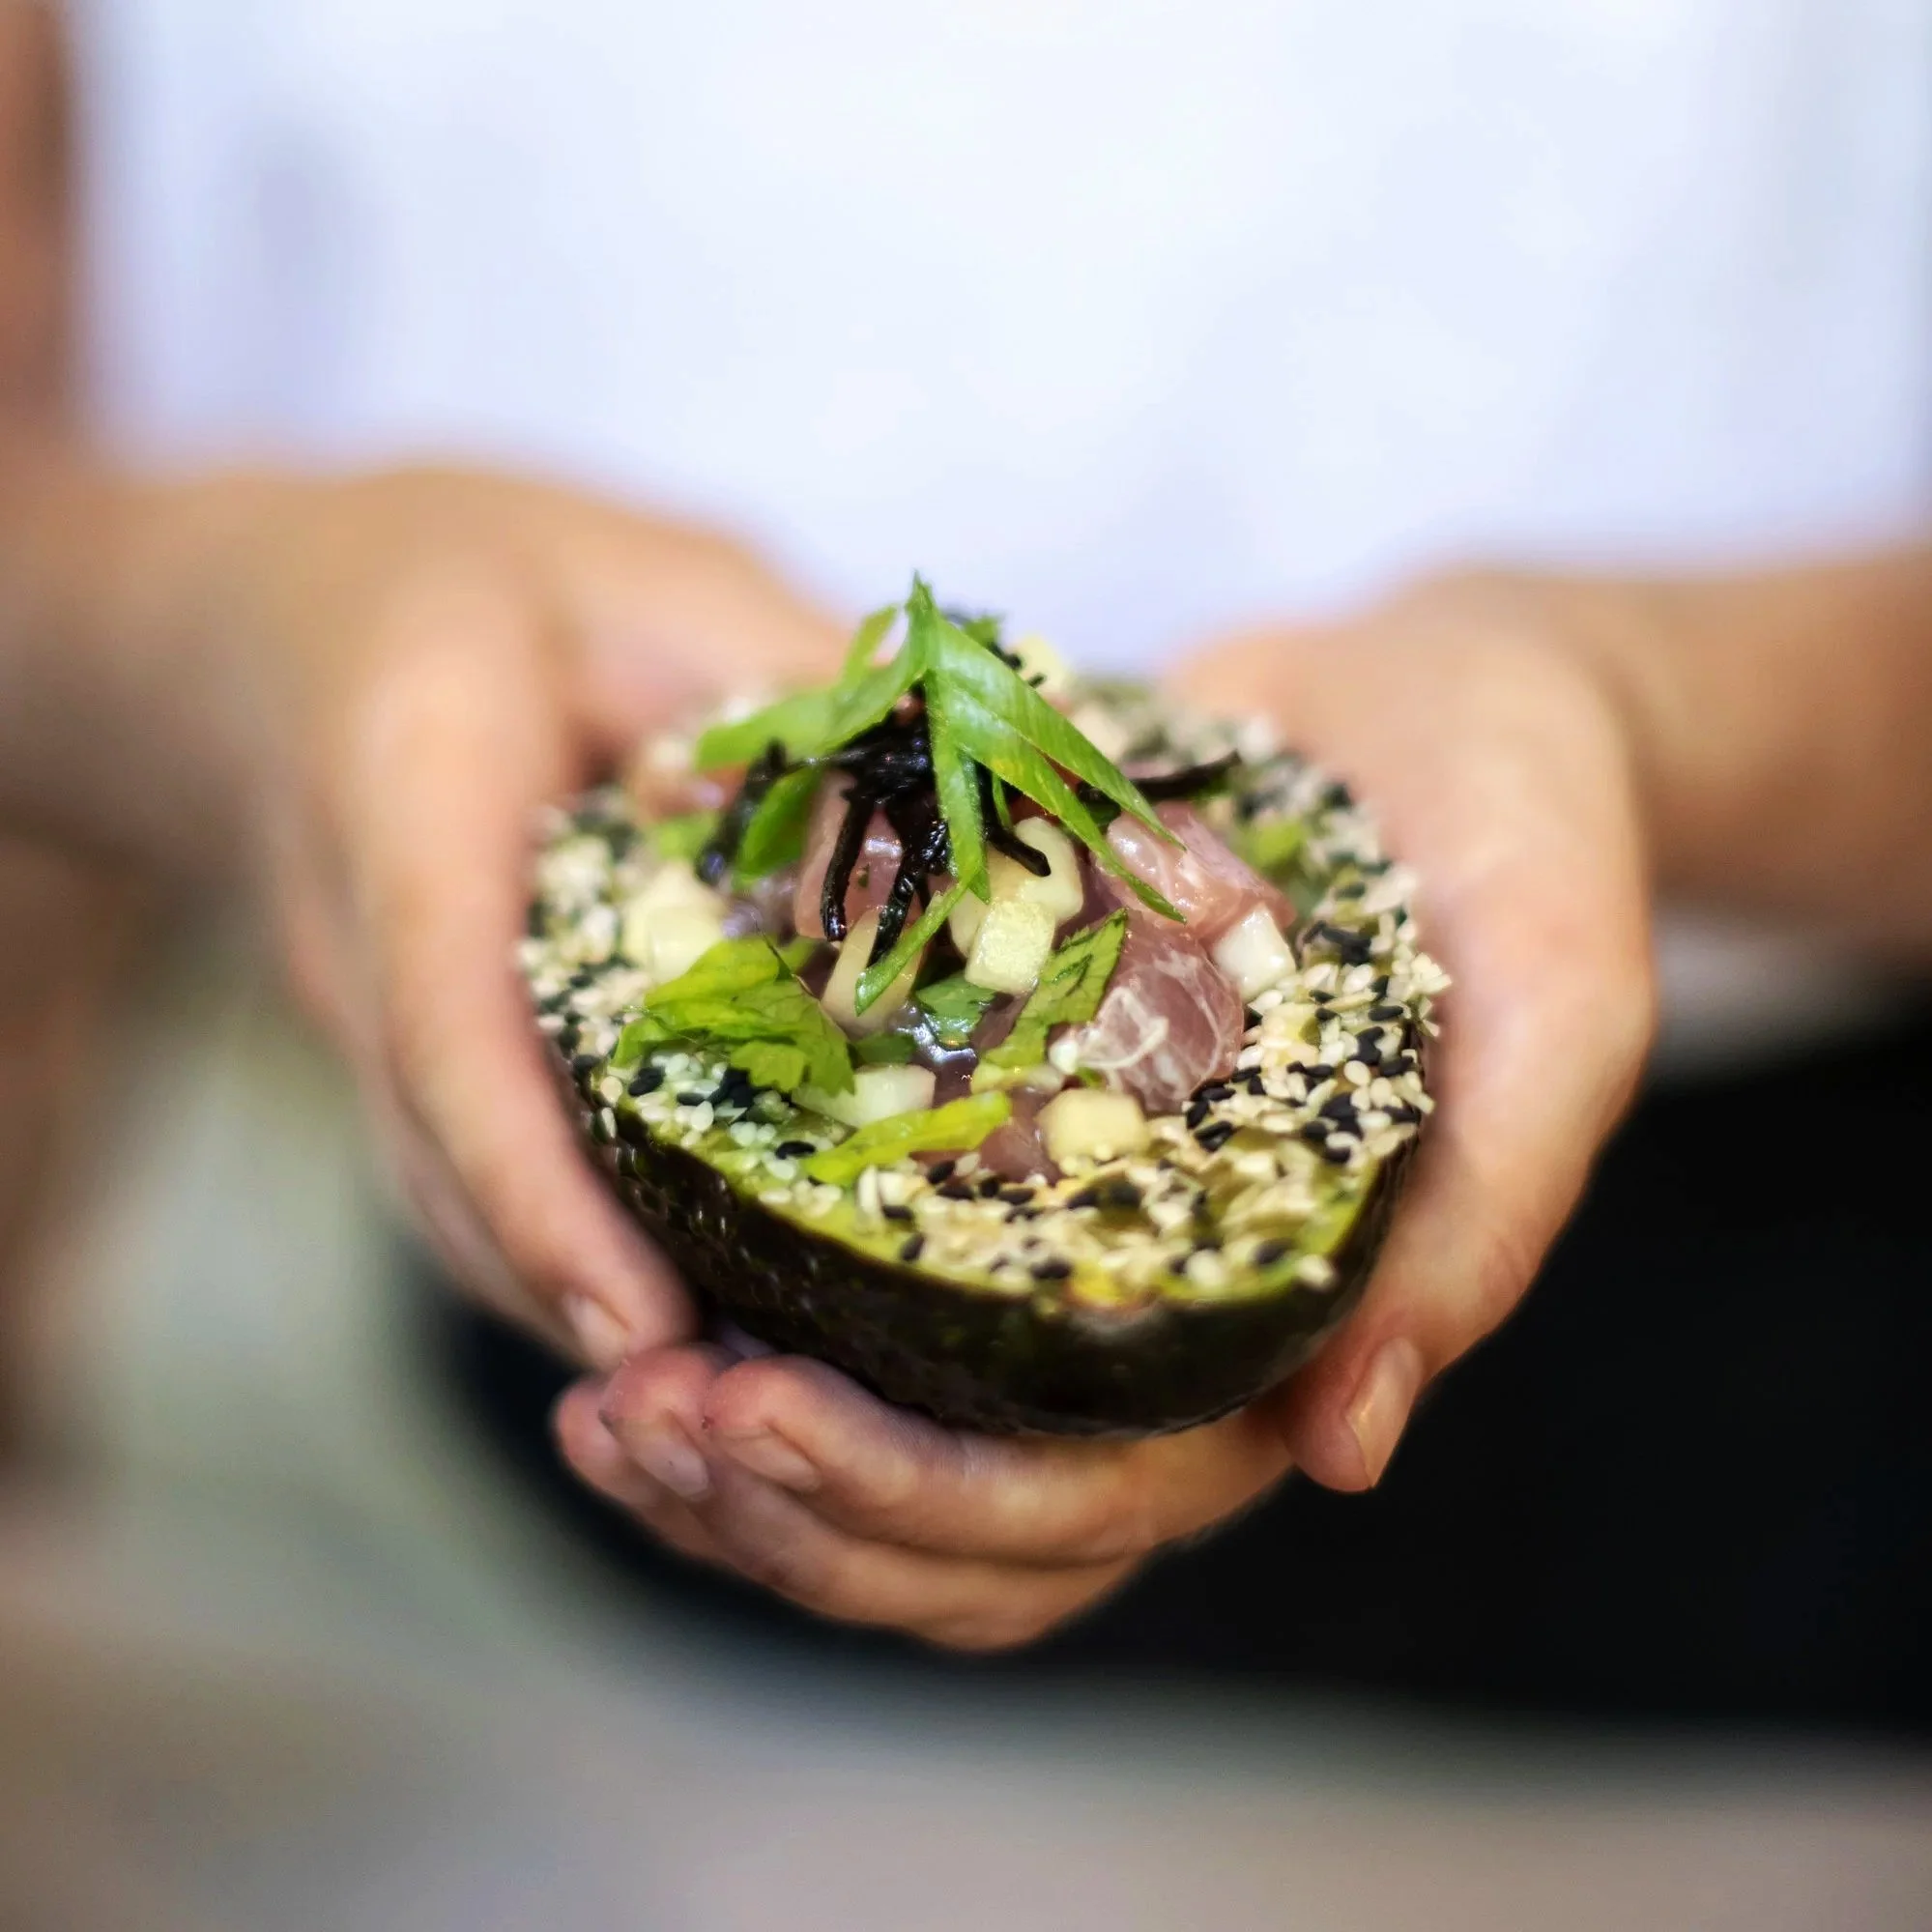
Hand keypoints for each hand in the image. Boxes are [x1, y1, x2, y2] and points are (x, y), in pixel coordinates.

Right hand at [229, 469, 840, 1363]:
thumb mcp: (636, 572)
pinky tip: (696, 1294)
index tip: (637, 1314)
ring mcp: (374, 1014)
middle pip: (450, 1165)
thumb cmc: (474, 576)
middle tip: (749, 1413)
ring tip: (741, 1397)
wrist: (290, 609)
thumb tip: (955, 769)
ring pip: (455, 1196)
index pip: (445, 1022)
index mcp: (400, 807)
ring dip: (581, 1302)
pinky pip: (476, 1166)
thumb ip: (771, 664)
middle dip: (584, 1296)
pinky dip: (571, 1245)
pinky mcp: (417, 1043)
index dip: (535, 1182)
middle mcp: (365, 949)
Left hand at [553, 571, 1655, 1648]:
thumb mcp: (1557, 1005)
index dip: (913, 1504)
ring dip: (735, 1450)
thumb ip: (1486, 1216)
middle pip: (954, 1516)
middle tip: (628, 1423)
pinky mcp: (990, 1129)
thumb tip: (1345, 1447)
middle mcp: (1151, 1311)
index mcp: (1275, 1331)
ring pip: (888, 1432)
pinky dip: (737, 1294)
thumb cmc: (1531, 844)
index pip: (1089, 1508)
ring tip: (599, 1395)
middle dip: (783, 1500)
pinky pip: (852, 1266)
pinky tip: (627, 1239)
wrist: (1440, 706)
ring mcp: (1061, 1232)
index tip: (750, 1413)